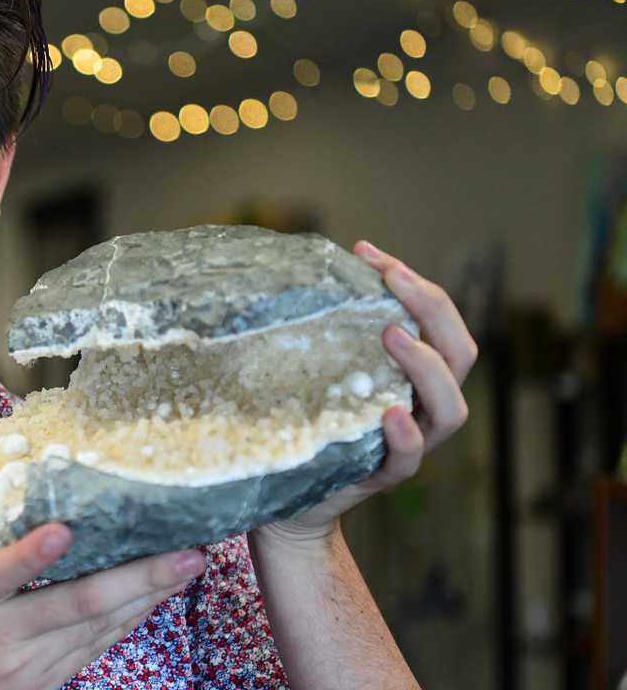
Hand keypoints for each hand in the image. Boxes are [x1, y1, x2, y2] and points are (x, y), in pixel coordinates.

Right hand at [0, 523, 205, 689]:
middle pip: (75, 604)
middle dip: (138, 577)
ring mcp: (26, 666)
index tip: (62, 531)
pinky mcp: (42, 684)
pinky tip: (156, 596)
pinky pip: (94, 647)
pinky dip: (127, 618)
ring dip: (147, 596)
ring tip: (188, 564)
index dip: (28, 556)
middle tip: (187, 550)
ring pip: (97, 627)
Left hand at [258, 240, 478, 545]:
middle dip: (433, 308)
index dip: (416, 284)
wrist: (290, 498)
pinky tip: (391, 412)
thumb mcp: (319, 370)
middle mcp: (422, 406)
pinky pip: (408, 459)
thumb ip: (324, 334)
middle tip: (394, 277)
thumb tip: (292, 272)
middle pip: (459, 355)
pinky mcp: (382, 475)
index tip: (370, 252)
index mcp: (414, 375)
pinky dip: (406, 435)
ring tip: (392, 333)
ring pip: (450, 409)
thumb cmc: (306, 423)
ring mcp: (409, 443)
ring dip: (425, 366)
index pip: (438, 322)